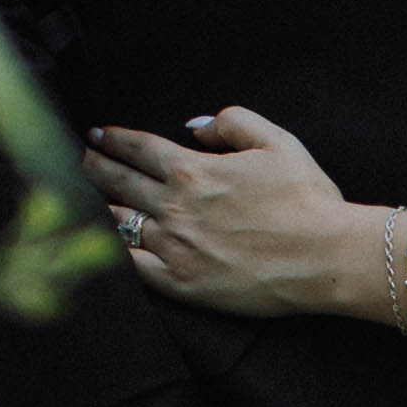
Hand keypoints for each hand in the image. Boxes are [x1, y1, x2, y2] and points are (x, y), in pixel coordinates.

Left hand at [96, 107, 367, 320]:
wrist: (326, 256)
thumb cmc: (308, 200)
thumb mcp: (277, 142)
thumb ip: (232, 123)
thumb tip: (195, 127)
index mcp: (193, 170)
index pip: (137, 148)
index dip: (112, 139)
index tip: (96, 135)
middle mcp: (175, 207)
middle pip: (118, 182)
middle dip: (94, 168)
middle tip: (80, 162)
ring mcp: (175, 248)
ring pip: (119, 223)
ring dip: (98, 208)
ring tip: (85, 201)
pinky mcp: (183, 283)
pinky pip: (133, 267)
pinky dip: (113, 253)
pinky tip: (104, 245)